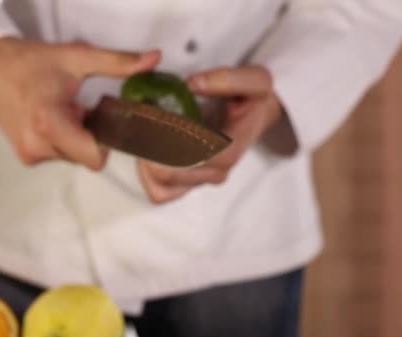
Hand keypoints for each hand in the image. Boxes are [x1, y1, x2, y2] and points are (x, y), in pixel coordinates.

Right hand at [0, 37, 160, 169]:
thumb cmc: (32, 62)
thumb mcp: (78, 58)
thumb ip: (118, 62)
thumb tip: (153, 60)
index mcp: (49, 122)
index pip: (94, 159)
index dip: (104, 141)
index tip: (97, 116)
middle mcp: (37, 144)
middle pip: (85, 157)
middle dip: (88, 135)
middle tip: (77, 107)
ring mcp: (29, 153)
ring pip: (72, 158)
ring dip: (74, 138)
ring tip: (60, 110)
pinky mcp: (25, 157)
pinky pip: (58, 156)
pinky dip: (60, 141)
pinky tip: (50, 119)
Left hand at [137, 66, 282, 202]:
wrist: (253, 116)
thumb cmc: (251, 101)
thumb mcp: (256, 80)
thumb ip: (230, 79)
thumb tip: (195, 84)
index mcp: (227, 152)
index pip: (186, 156)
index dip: (164, 137)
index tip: (155, 115)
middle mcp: (213, 172)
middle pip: (166, 173)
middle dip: (150, 145)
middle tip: (145, 120)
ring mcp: (199, 181)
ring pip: (158, 184)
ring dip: (146, 157)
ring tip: (149, 132)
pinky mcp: (186, 186)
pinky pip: (157, 192)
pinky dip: (146, 173)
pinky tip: (151, 149)